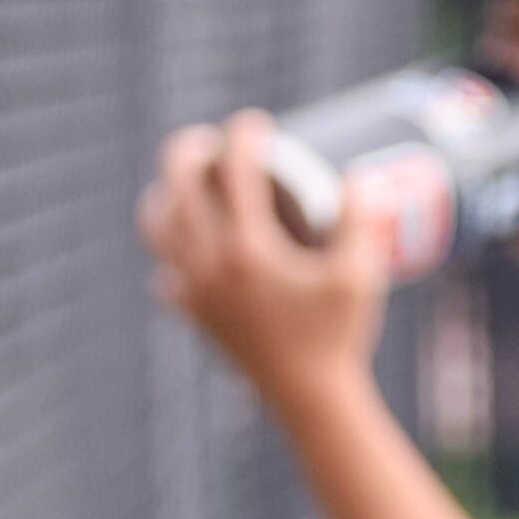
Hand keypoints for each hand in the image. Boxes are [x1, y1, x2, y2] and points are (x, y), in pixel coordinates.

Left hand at [140, 114, 387, 401]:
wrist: (306, 395)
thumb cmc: (339, 334)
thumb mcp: (361, 274)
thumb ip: (361, 220)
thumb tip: (361, 173)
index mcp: (248, 247)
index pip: (236, 173)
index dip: (245, 138)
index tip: (257, 123)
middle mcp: (208, 262)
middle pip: (178, 185)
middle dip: (191, 151)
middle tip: (212, 142)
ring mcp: (192, 288)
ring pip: (157, 224)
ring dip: (167, 194)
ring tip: (186, 184)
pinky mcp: (190, 311)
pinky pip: (165, 270)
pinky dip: (172, 251)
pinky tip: (188, 250)